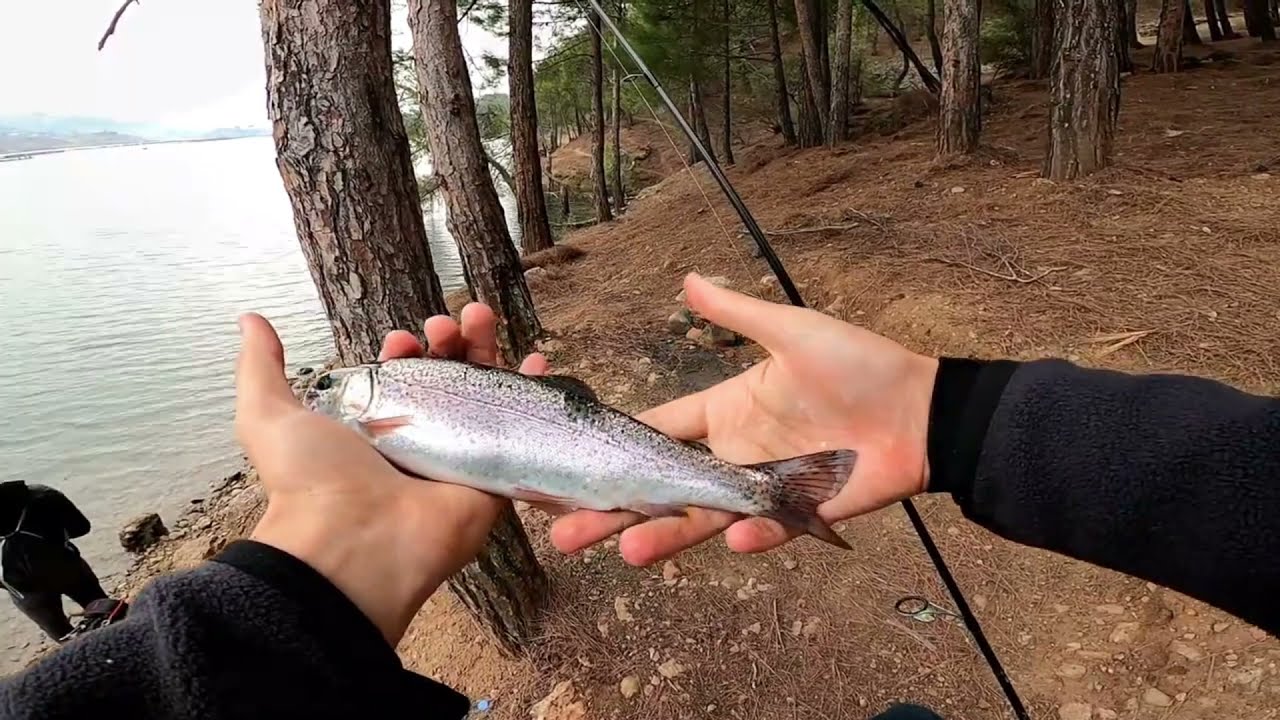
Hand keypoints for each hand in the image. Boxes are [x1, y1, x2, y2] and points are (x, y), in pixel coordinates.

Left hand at [235, 304, 546, 643]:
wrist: (351, 546)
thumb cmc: (310, 483)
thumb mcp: (271, 416)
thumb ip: (261, 367)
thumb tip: (251, 320)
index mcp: (373, 429)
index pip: (402, 376)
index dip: (406, 350)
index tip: (401, 339)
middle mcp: (418, 442)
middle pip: (448, 377)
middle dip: (451, 341)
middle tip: (448, 324)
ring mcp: (457, 458)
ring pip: (484, 394)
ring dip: (488, 352)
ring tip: (483, 320)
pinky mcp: (492, 477)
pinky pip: (521, 431)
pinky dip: (532, 394)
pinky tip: (537, 361)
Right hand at [548, 273, 938, 565]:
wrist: (921, 408)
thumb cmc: (858, 364)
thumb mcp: (791, 329)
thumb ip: (736, 312)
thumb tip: (686, 279)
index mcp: (724, 412)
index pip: (657, 431)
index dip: (617, 449)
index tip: (569, 467)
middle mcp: (732, 455)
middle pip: (662, 489)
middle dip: (614, 511)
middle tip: (565, 534)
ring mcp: (763, 488)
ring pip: (701, 519)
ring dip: (665, 537)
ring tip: (626, 554)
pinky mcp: (801, 513)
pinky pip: (769, 529)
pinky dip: (753, 536)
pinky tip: (732, 539)